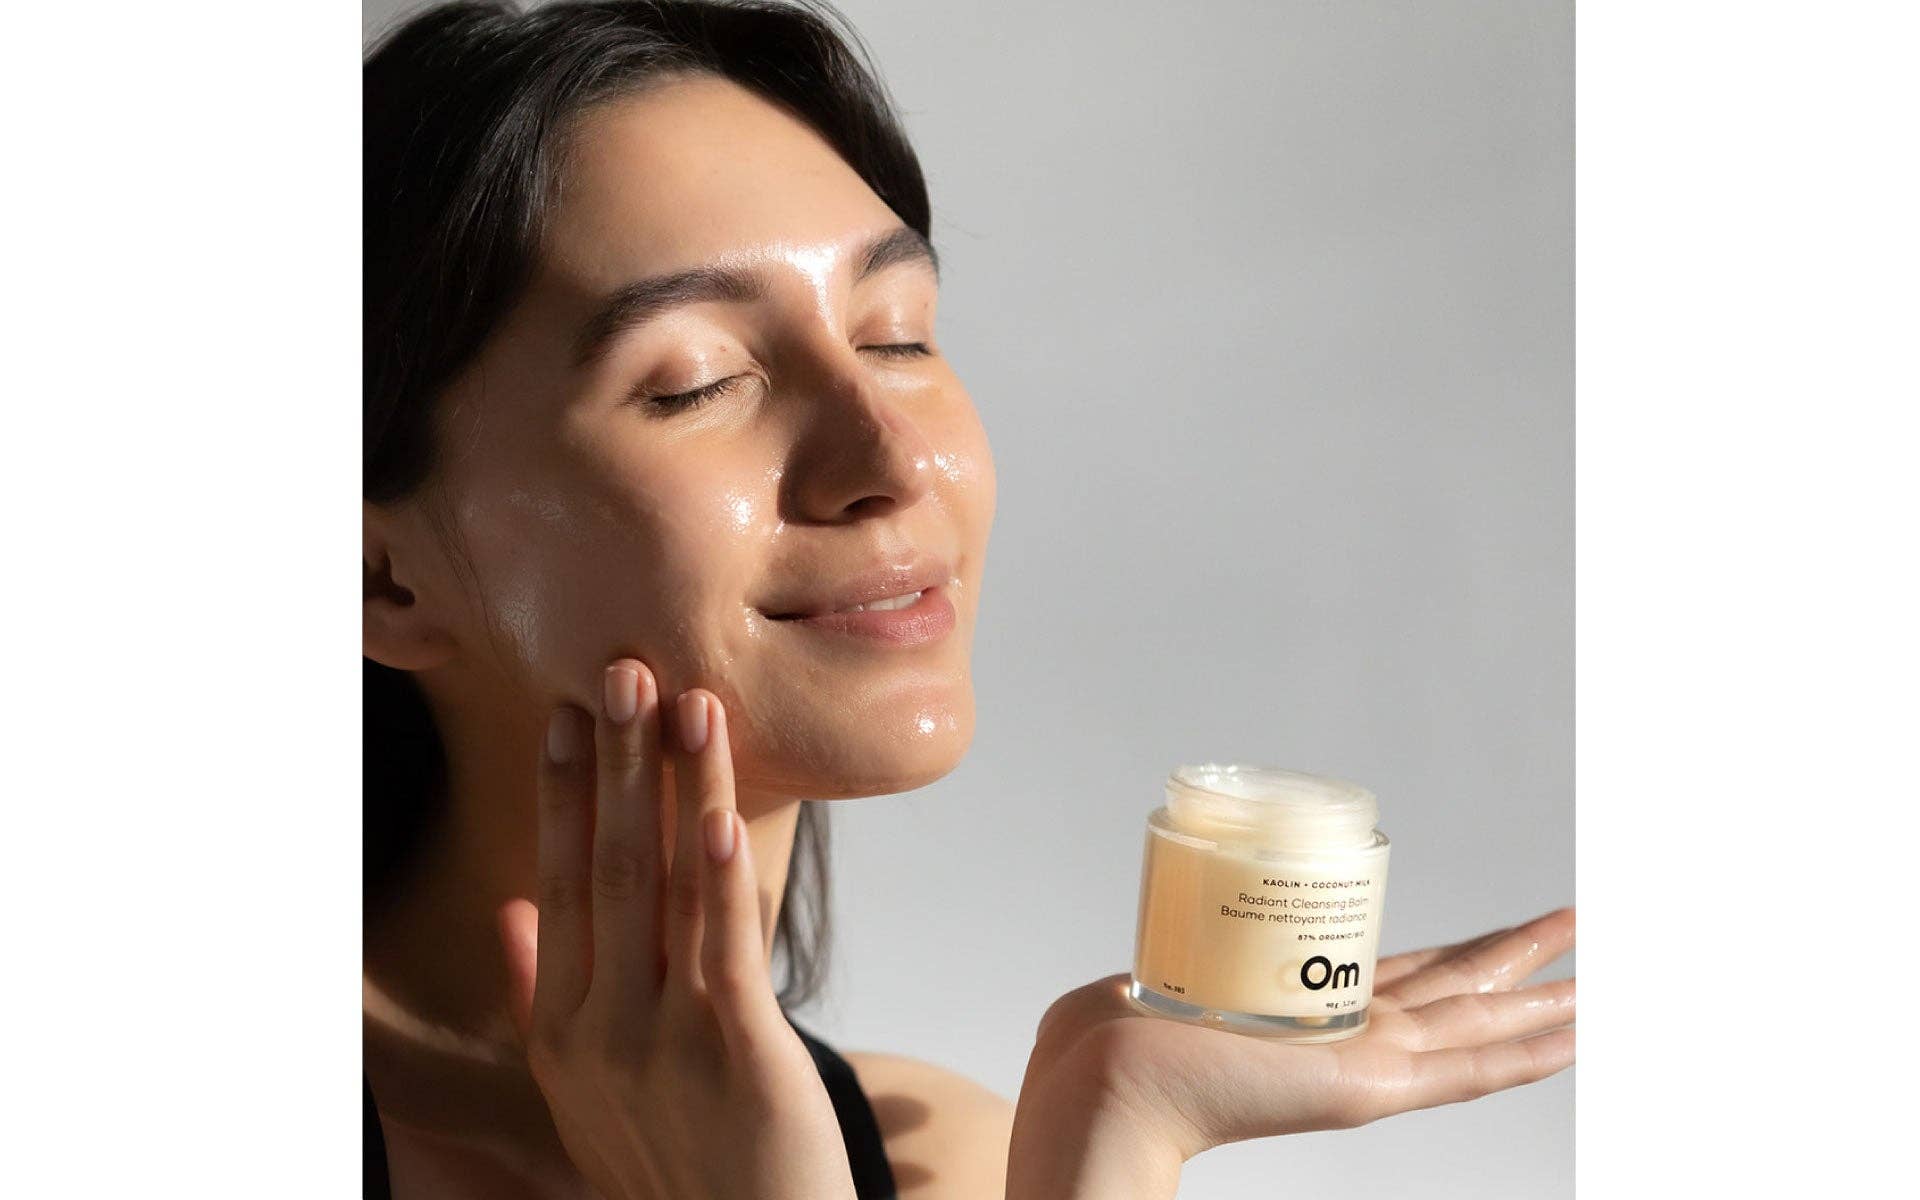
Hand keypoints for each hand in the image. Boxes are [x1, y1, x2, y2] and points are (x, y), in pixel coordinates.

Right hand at [494, 659, 855, 1199]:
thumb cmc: (673, 1159)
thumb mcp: (585, 1086)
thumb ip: (544, 994)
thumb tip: (510, 913)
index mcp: (560, 1029)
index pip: (556, 884)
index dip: (561, 795)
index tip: (566, 716)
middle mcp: (597, 1029)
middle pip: (602, 868)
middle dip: (612, 764)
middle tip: (621, 671)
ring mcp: (661, 1042)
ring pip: (662, 888)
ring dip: (674, 786)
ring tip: (684, 701)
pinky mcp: (736, 1054)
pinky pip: (724, 947)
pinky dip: (720, 873)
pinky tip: (719, 811)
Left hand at [1012, 907, 1574, 1182]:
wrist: (1112, 1080)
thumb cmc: (1123, 1035)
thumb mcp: (1181, 981)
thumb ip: (1181, 969)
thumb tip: (1150, 963)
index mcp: (1322, 1013)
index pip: (1411, 975)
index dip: (1463, 953)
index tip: (1509, 934)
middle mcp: (1357, 1039)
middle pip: (1462, 990)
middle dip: (1525, 963)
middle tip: (1582, 928)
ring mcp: (1371, 1063)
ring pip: (1480, 1022)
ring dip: (1544, 1003)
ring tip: (1599, 983)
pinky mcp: (1369, 1085)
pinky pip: (1470, 1067)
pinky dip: (1526, 1053)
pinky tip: (1575, 1034)